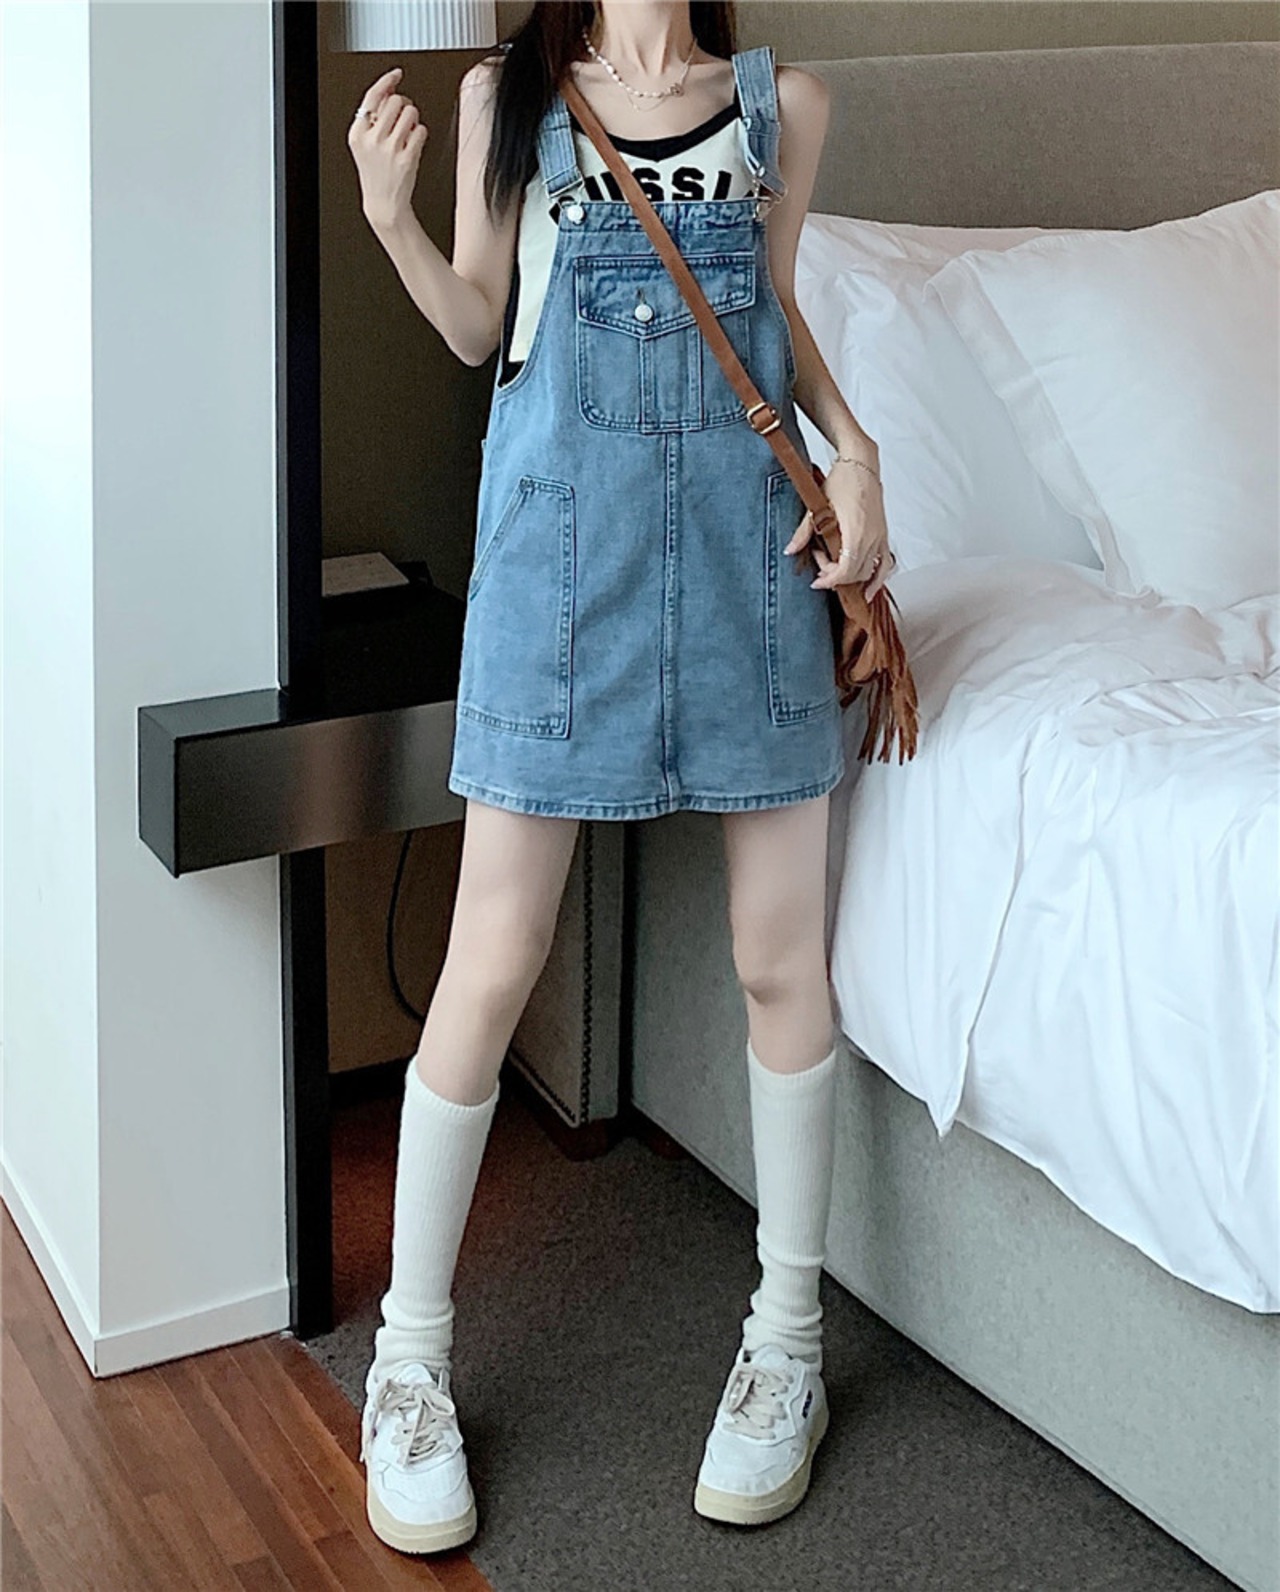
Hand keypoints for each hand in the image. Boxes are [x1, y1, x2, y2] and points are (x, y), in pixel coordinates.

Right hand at [347, 67, 428, 231]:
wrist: (384, 204)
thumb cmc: (376, 173)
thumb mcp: (365, 145)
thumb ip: (373, 119)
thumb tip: (389, 91)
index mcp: (358, 134)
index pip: (373, 97)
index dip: (387, 81)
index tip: (397, 74)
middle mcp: (372, 140)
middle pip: (395, 101)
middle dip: (403, 106)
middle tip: (403, 118)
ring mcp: (390, 149)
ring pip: (410, 112)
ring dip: (413, 119)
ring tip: (408, 133)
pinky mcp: (407, 158)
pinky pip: (421, 130)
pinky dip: (421, 135)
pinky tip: (413, 145)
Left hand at [784, 457, 895, 600]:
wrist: (862, 462)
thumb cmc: (843, 479)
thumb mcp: (818, 505)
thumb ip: (804, 531)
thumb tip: (790, 550)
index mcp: (856, 531)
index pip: (845, 570)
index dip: (830, 580)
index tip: (816, 581)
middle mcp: (872, 537)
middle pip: (855, 573)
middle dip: (835, 576)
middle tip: (819, 564)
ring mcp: (880, 537)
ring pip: (868, 572)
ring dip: (850, 576)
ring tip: (833, 566)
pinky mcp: (884, 535)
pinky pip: (884, 565)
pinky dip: (877, 579)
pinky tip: (868, 590)